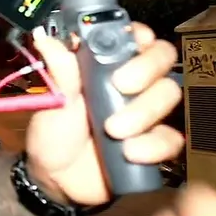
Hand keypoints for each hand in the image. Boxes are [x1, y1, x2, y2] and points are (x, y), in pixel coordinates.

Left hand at [25, 23, 182, 204]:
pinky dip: (154, 145)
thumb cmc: (53, 133)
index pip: (136, 37)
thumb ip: (60, 71)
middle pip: (162, 59)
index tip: (130, 43)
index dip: (140, 36)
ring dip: (144, 111)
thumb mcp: (54, 101)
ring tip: (113, 130)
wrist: (56, 178)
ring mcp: (146, 112)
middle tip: (120, 86)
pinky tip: (130, 152)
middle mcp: (132, 83)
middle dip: (146, 70)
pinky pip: (170, 138)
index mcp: (106, 65)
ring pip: (168, 95)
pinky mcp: (154, 142)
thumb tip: (44, 39)